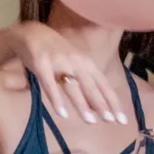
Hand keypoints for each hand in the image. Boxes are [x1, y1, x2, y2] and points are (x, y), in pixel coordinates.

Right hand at [6, 22, 131, 124]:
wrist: (32, 33)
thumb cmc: (56, 52)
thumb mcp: (75, 64)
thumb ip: (84, 83)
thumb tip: (95, 107)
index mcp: (86, 63)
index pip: (103, 84)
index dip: (112, 101)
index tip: (122, 119)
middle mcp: (76, 63)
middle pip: (91, 86)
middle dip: (101, 104)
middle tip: (110, 120)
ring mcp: (59, 63)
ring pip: (73, 87)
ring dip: (82, 105)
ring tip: (90, 121)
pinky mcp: (41, 65)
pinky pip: (50, 85)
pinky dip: (57, 99)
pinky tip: (62, 114)